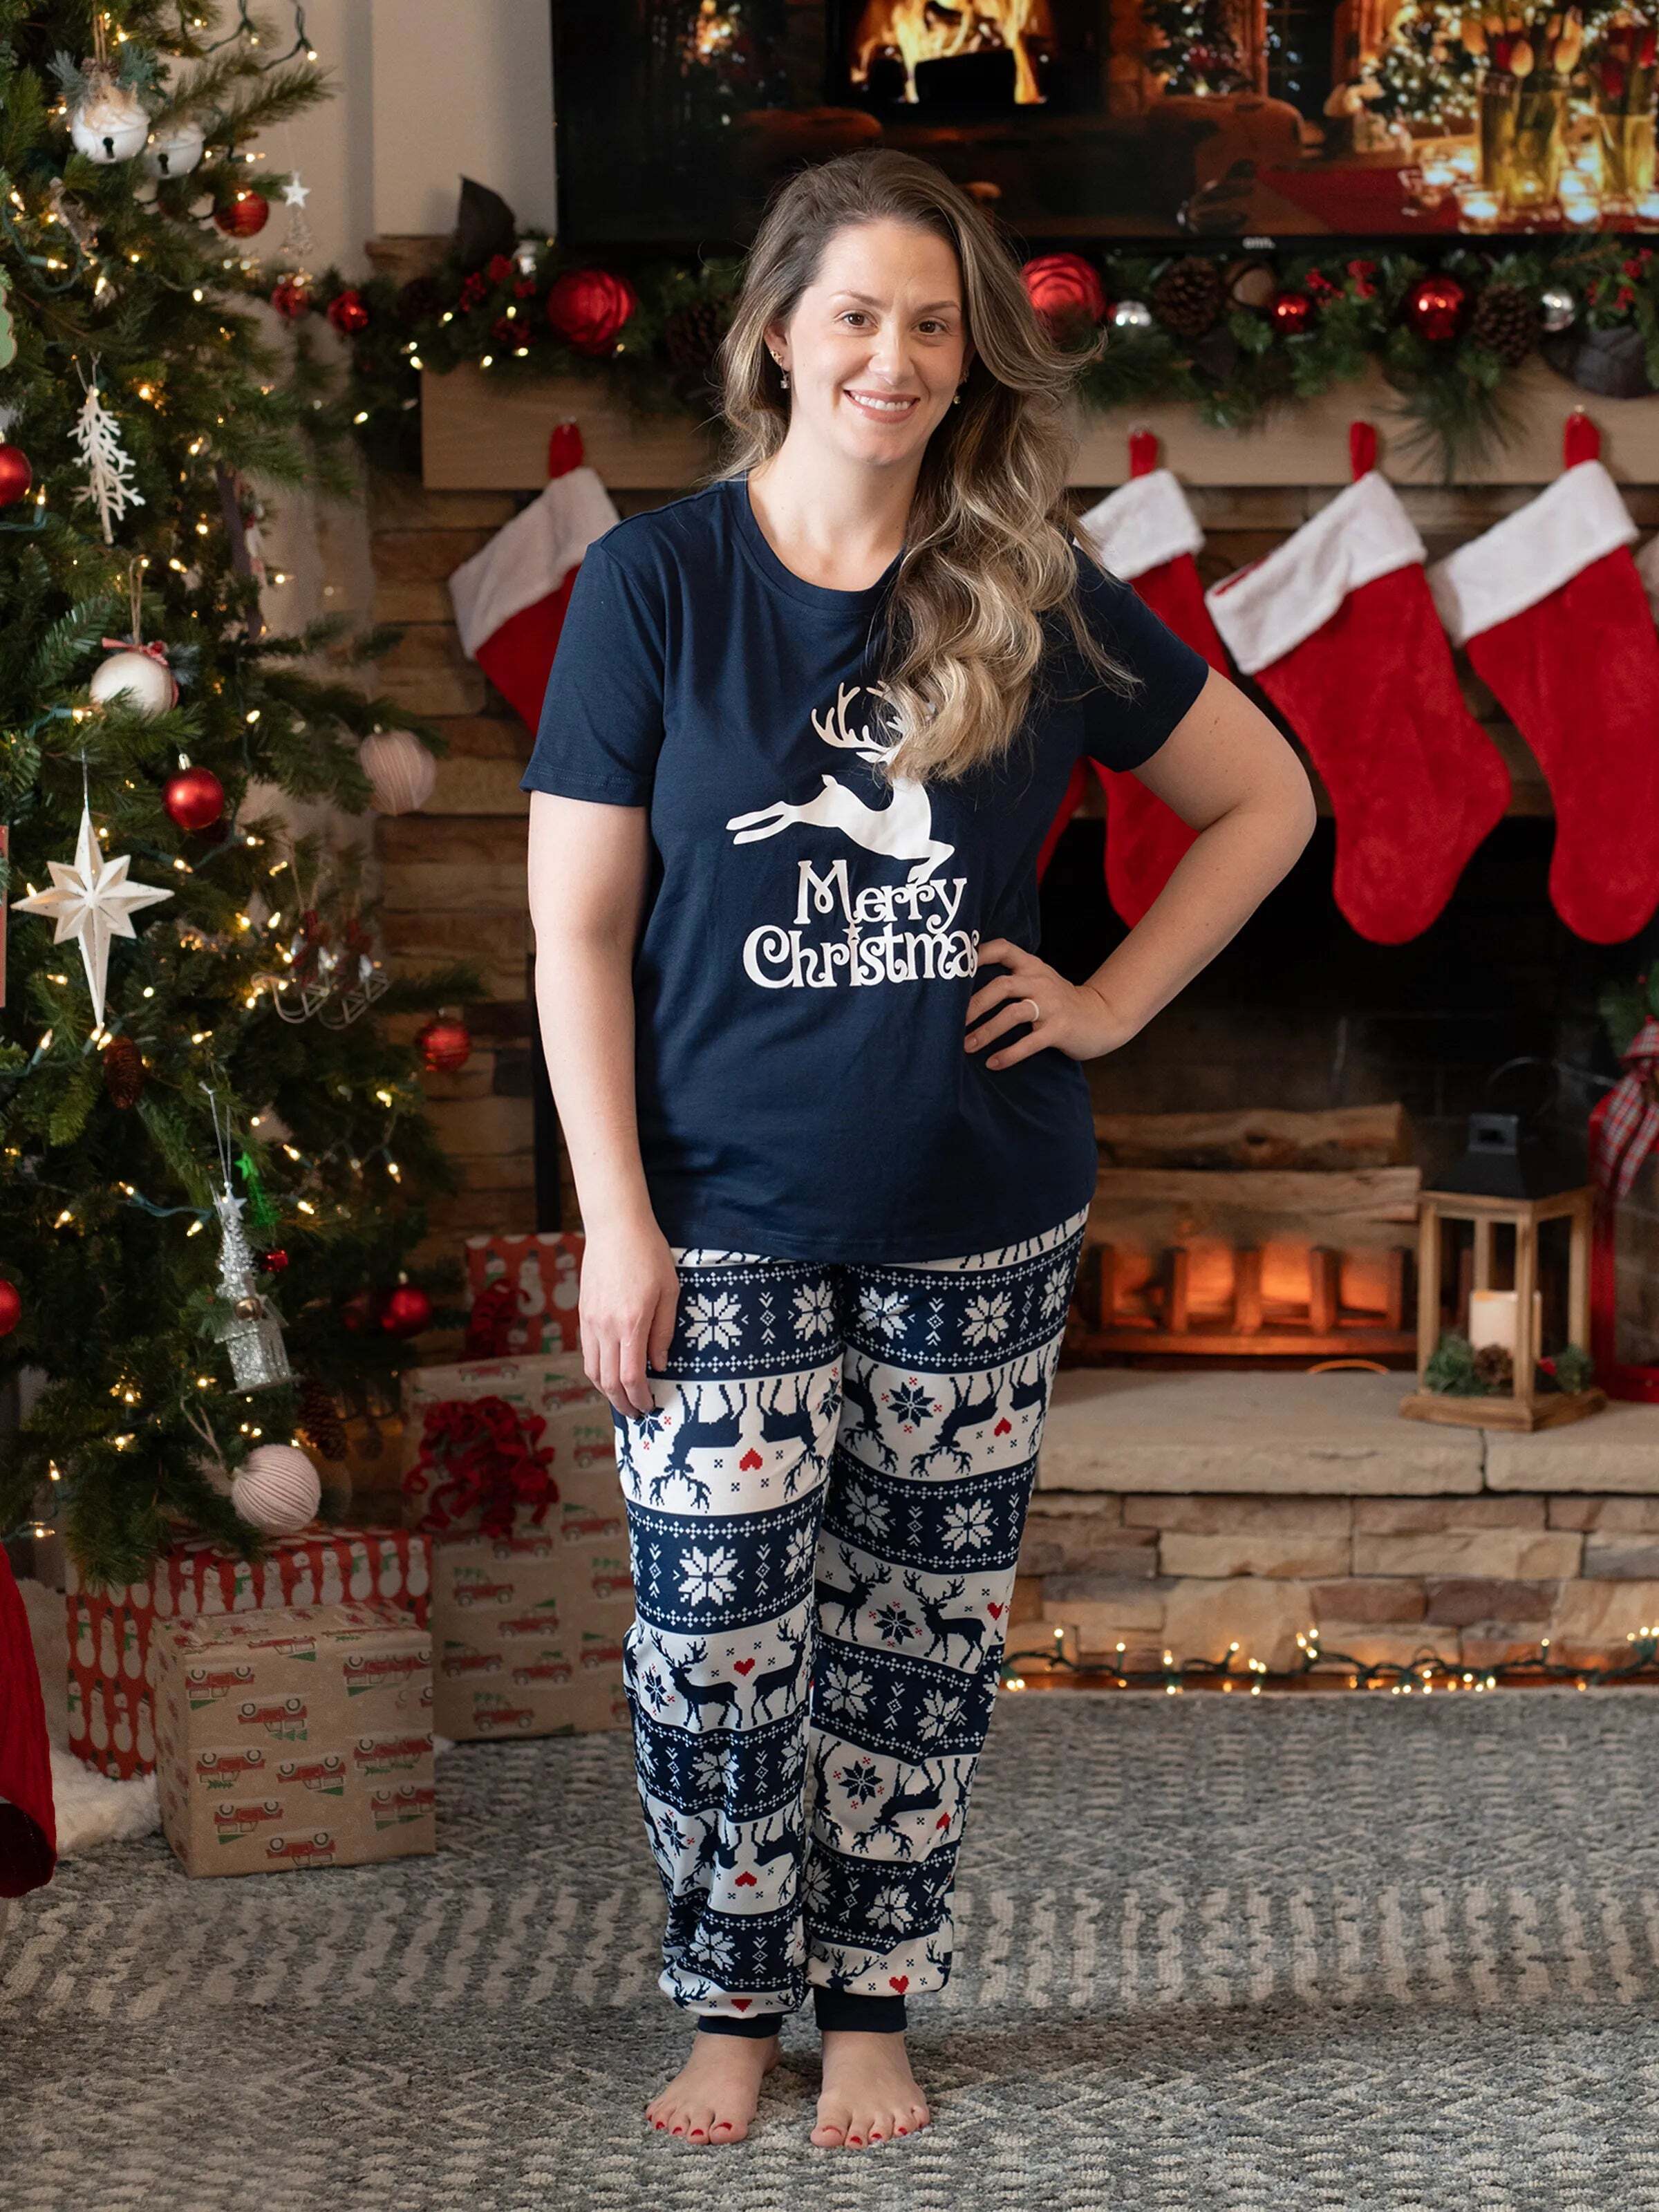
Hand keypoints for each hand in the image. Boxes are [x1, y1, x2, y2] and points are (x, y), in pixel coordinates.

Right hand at [577, 1213, 681, 1421]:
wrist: (616, 1227)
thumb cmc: (650, 1255)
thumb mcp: (670, 1292)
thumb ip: (663, 1332)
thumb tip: (660, 1364)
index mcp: (631, 1324)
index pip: (632, 1377)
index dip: (640, 1399)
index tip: (651, 1407)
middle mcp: (606, 1327)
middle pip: (608, 1381)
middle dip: (623, 1403)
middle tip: (637, 1414)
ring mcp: (590, 1321)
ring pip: (592, 1370)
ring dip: (607, 1391)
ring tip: (623, 1399)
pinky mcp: (583, 1314)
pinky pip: (587, 1353)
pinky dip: (597, 1371)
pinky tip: (610, 1373)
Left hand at [964, 938, 1135, 1071]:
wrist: (1102, 1017)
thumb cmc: (1059, 1002)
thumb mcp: (1039, 981)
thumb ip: (1012, 977)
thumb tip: (964, 987)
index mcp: (1032, 966)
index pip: (1003, 949)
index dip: (977, 955)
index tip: (952, 970)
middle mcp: (1040, 982)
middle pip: (1001, 985)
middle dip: (974, 1004)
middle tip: (951, 1021)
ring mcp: (1051, 1006)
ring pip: (1013, 1014)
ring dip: (986, 1031)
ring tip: (966, 1046)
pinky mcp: (1060, 1029)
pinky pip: (1030, 1042)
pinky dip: (1009, 1054)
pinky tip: (993, 1063)